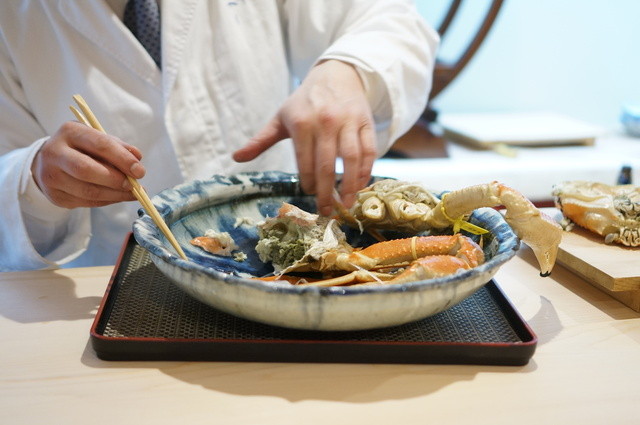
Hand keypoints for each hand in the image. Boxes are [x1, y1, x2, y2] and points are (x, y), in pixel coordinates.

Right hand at [31, 121, 145, 207]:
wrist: (50, 161)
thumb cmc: (81, 147)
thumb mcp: (97, 138)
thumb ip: (118, 146)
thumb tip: (137, 158)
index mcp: (70, 132)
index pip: (99, 145)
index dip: (122, 159)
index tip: (140, 171)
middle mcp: (55, 153)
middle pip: (87, 170)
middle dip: (115, 180)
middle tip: (133, 185)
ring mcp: (51, 176)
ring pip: (88, 191)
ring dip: (115, 194)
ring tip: (132, 193)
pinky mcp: (55, 196)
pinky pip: (86, 202)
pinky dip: (107, 201)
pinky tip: (118, 196)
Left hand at [232, 60, 376, 215]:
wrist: (336, 74)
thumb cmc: (305, 102)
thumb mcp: (281, 117)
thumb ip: (260, 140)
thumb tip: (236, 158)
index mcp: (301, 123)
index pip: (305, 162)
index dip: (308, 183)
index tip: (309, 194)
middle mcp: (325, 122)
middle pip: (327, 165)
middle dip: (326, 193)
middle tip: (326, 211)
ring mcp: (348, 122)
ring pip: (352, 159)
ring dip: (350, 186)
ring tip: (346, 204)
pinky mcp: (366, 122)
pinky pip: (369, 151)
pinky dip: (366, 171)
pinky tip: (360, 185)